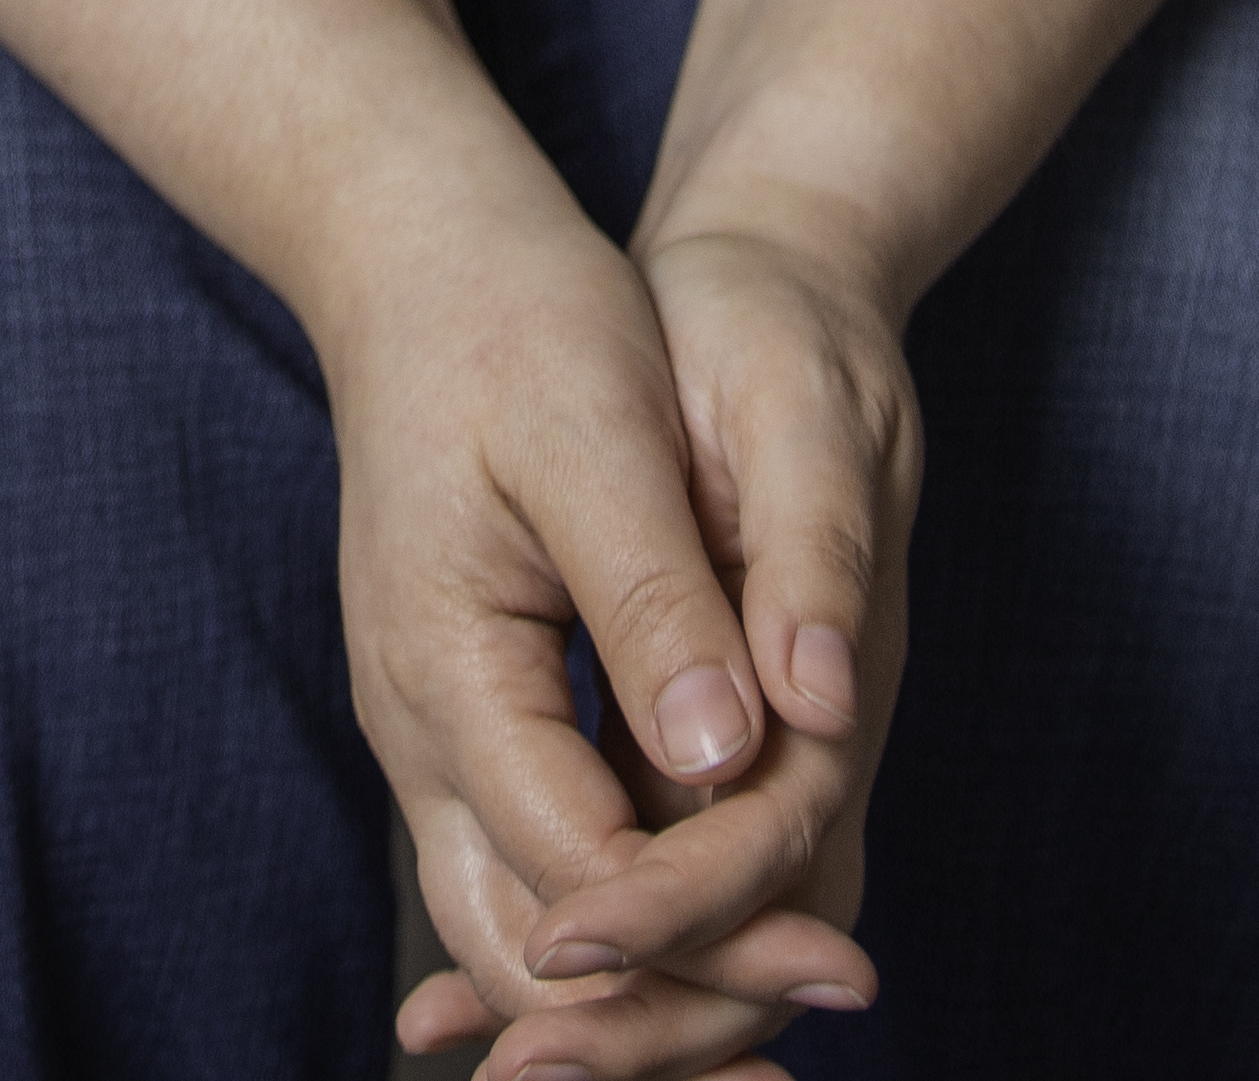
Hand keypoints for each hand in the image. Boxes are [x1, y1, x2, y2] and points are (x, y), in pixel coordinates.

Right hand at [317, 159, 909, 1073]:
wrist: (417, 254)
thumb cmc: (513, 321)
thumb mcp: (595, 435)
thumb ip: (650, 601)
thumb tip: (723, 757)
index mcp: (444, 667)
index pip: (579, 870)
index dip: (712, 929)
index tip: (841, 965)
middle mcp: (419, 730)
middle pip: (535, 946)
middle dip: (673, 1011)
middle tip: (830, 1019)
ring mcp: (432, 730)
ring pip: (524, 923)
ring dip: (648, 985)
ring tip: (796, 997)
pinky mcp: (468, 712)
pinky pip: (531, 859)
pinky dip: (617, 917)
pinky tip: (714, 940)